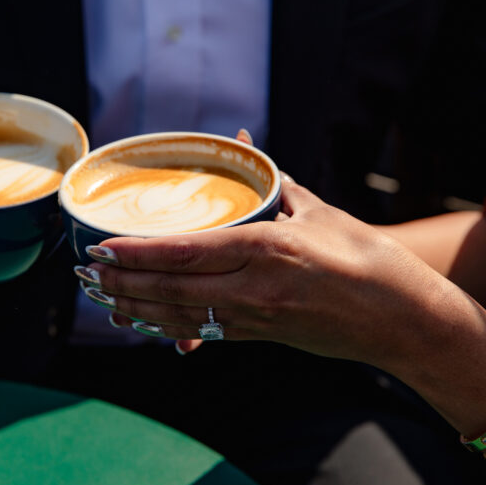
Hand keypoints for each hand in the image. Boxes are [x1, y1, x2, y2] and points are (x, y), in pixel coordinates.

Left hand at [88, 176, 450, 369]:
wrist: (402, 321)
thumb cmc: (366, 259)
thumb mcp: (319, 214)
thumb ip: (275, 186)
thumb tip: (246, 148)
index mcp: (269, 249)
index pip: (188, 252)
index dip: (139, 254)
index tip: (102, 247)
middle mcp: (256, 288)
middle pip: (173, 288)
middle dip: (122, 283)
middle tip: (83, 273)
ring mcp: (256, 318)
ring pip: (180, 315)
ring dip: (134, 308)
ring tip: (99, 298)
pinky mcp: (261, 336)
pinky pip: (202, 331)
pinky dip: (165, 326)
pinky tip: (141, 322)